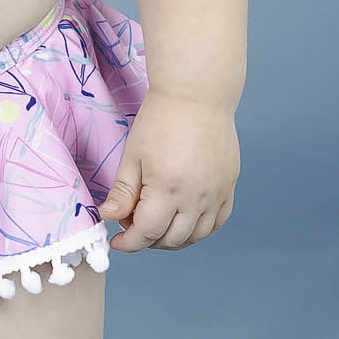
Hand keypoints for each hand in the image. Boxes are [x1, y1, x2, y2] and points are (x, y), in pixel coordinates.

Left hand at [96, 90, 239, 251]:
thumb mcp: (133, 155)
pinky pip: (217, 222)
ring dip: (173, 239)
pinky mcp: (229, 186)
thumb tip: (109, 217)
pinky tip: (183, 220)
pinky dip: (200, 230)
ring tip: (157, 222)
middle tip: (133, 223)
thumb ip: (123, 191)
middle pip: (171, 239)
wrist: (197, 95)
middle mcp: (196, 197)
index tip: (116, 241)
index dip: (128, 243)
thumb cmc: (160, 120)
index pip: (147, 233)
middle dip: (147, 240)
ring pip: (196, 236)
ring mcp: (216, 193)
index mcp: (167, 189)